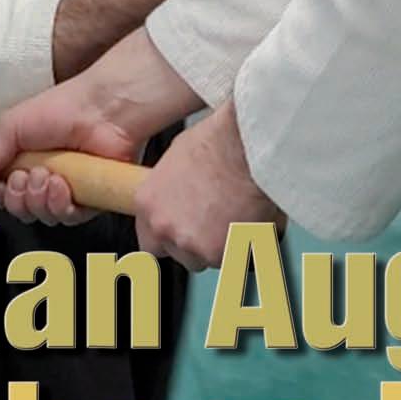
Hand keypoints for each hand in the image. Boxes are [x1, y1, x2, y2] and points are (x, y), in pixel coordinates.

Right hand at [0, 66, 140, 225]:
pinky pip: (68, 219)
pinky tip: (63, 186)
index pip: (2, 196)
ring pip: (42, 217)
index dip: (0, 195)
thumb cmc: (59, 109)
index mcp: (23, 161)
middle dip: (19, 197)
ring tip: (48, 175)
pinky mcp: (91, 197)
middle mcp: (44, 178)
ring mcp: (68, 189)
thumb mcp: (10, 128)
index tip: (4, 181)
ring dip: (39, 200)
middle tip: (28, 174)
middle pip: (20, 211)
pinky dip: (61, 206)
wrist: (101, 108)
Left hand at [135, 100, 283, 270]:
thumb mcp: (179, 155)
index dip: (170, 238)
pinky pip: (234, 258)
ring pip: (208, 258)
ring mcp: (192, 243)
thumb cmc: (219, 141)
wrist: (248, 146)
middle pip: (179, 254)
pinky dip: (245, 244)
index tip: (182, 232)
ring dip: (222, 245)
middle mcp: (165, 227)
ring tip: (238, 214)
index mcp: (149, 203)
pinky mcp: (221, 253)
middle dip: (198, 243)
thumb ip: (172, 188)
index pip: (149, 242)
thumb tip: (181, 194)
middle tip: (217, 220)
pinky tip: (252, 218)